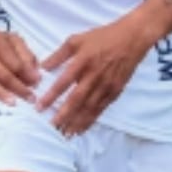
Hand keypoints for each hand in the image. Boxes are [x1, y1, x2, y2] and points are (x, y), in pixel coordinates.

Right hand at [0, 21, 39, 108]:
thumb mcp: (10, 38)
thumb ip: (24, 52)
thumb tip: (35, 70)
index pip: (15, 63)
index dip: (27, 74)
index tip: (37, 83)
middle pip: (3, 75)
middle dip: (18, 88)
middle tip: (31, 98)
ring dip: (0, 93)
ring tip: (13, 103)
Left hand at [35, 19, 151, 136]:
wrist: (132, 39)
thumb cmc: (103, 37)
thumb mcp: (78, 39)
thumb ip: (59, 54)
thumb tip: (42, 67)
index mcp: (83, 61)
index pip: (64, 82)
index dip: (51, 96)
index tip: (39, 108)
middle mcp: (94, 75)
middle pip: (77, 99)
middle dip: (63, 115)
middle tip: (51, 128)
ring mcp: (106, 85)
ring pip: (89, 108)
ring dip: (76, 122)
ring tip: (65, 133)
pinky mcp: (115, 91)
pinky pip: (101, 109)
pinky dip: (91, 120)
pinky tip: (82, 128)